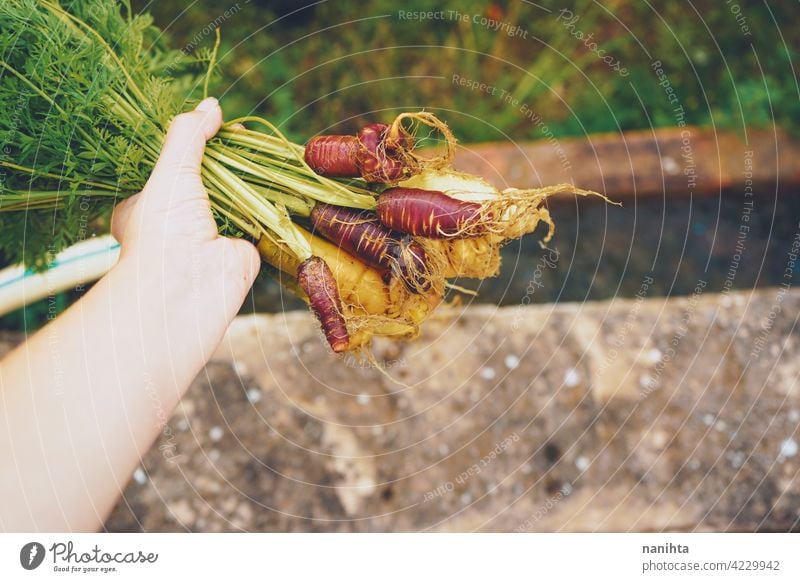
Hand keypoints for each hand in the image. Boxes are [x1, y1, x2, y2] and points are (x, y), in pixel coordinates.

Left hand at [110, 97, 259, 343]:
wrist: (188, 288)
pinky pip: (257, 218)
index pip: (170, 167)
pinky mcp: (242, 250)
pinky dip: (268, 202)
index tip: (212, 126)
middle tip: (241, 136)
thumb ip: (188, 135)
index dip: (191, 144)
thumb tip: (211, 106)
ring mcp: (211, 237)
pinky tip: (280, 178)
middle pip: (206, 181)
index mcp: (146, 205)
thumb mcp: (171, 169)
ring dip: (248, 179)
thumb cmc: (162, 230)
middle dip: (224, 161)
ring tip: (264, 149)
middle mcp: (177, 223)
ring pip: (234, 198)